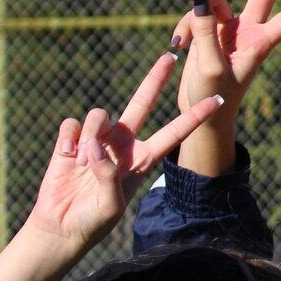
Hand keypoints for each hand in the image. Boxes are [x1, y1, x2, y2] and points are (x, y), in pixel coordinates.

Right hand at [21, 55, 223, 255]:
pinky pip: (72, 124)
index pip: (174, 133)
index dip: (195, 117)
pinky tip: (67, 156)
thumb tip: (97, 149)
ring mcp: (98, 140)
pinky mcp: (72, 141)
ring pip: (99, 115)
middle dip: (155, 79)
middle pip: (142, 103)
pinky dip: (69, 138)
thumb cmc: (94, 221)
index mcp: (143, 159)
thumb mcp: (110, 206)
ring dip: (90, 137)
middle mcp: (124, 144)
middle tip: (171, 55)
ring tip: (83, 164)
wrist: (63, 225)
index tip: (217, 100)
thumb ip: (108, 178)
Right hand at [170, 0, 280, 111]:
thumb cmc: (214, 98)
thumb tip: (200, 0)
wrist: (201, 113)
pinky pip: (193, 15)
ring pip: (212, 1)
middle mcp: (250, 29)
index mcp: (262, 42)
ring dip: (194, 3)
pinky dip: (183, 26)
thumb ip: (205, 33)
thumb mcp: (210, 68)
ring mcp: (230, 27)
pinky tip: (177, 46)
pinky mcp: (209, 29)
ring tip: (181, 24)